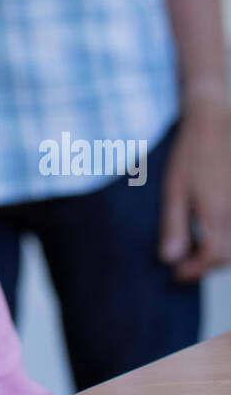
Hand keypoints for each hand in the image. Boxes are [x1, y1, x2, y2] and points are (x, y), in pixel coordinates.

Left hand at [158, 102, 230, 279]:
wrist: (214, 120)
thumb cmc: (191, 152)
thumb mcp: (174, 189)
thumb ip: (173, 225)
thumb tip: (170, 259)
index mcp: (216, 212)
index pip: (212, 257)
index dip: (194, 271)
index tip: (176, 274)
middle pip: (227, 255)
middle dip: (206, 265)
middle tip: (184, 264)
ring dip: (219, 253)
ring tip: (195, 248)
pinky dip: (228, 237)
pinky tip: (211, 229)